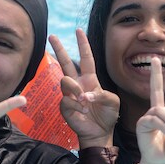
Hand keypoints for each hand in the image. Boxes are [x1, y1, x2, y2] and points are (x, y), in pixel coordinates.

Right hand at [50, 29, 120, 147]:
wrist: (100, 133)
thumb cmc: (107, 115)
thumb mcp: (112, 102)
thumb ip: (102, 94)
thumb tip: (85, 95)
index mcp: (90, 79)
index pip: (86, 58)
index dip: (82, 44)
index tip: (78, 30)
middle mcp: (78, 84)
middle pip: (66, 62)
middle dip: (59, 48)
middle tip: (52, 36)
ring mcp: (69, 95)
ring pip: (65, 81)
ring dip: (75, 89)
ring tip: (84, 101)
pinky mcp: (64, 106)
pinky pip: (66, 100)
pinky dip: (77, 105)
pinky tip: (83, 111)